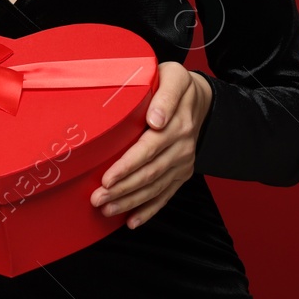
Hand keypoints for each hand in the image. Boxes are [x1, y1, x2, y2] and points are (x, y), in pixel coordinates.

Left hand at [89, 62, 212, 228]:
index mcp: (177, 125)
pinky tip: (132, 221)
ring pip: (155, 188)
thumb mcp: (174, 77)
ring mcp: (182, 163)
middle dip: (122, 190)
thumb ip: (166, 96)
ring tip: (106, 210)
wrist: (201, 99)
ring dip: (130, 202)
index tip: (107, 179)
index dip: (127, 167)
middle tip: (97, 199)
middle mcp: (181, 147)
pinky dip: (149, 210)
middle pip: (149, 174)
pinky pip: (166, 195)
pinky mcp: (182, 173)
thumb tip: (156, 120)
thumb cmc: (177, 84)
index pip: (148, 150)